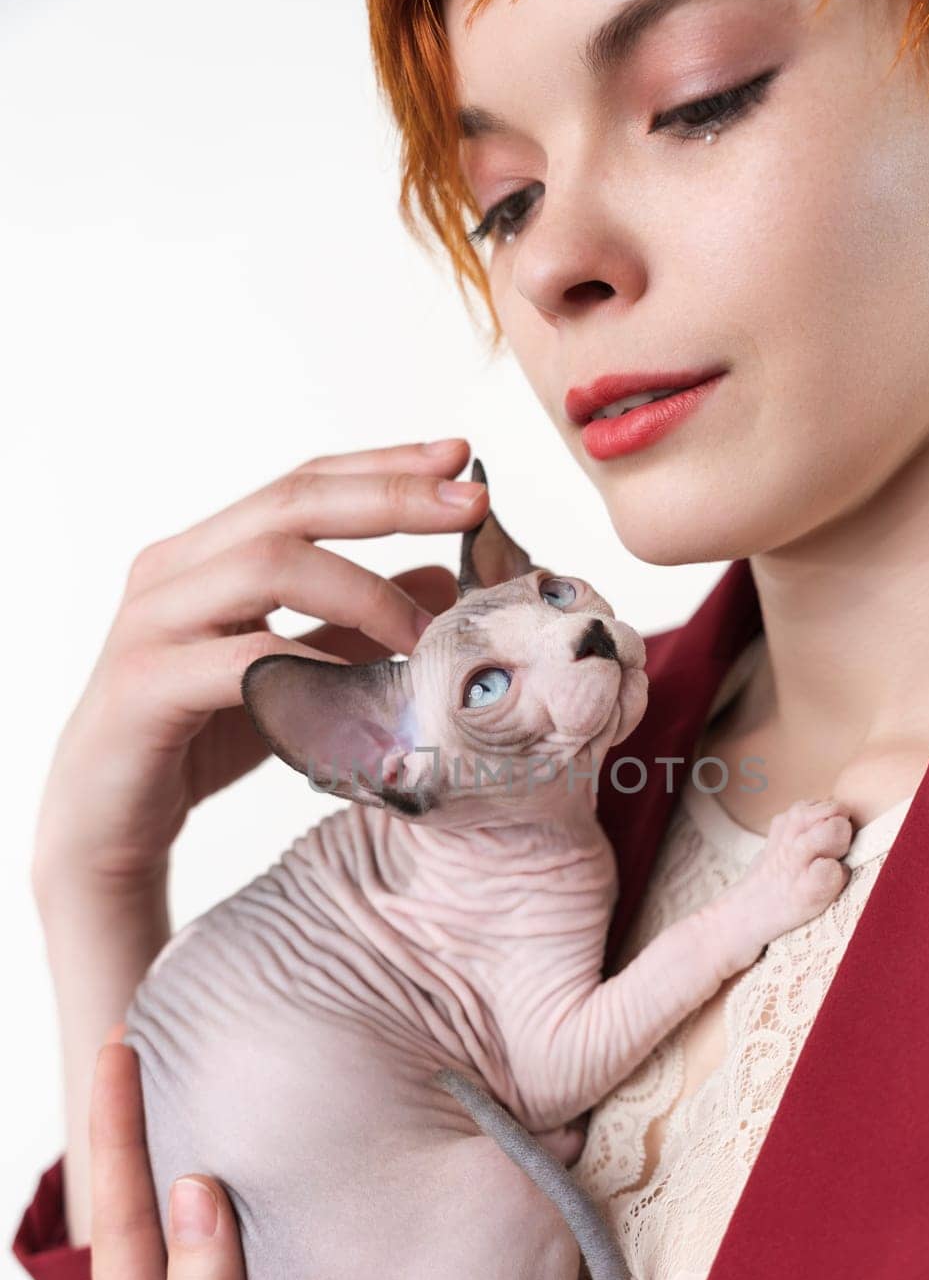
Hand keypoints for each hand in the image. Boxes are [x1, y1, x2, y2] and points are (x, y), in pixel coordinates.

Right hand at [32, 438, 486, 895]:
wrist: (106, 822)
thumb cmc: (199, 740)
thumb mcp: (298, 672)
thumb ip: (357, 626)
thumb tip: (443, 581)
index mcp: (207, 554)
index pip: (303, 485)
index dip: (384, 466)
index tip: (460, 458)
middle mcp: (174, 569)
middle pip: (291, 505)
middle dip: (390, 498)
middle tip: (471, 505)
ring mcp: (154, 621)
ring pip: (267, 564)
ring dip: (365, 591)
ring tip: (428, 634)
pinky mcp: (145, 684)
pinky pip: (242, 657)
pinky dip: (312, 661)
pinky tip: (367, 685)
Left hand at [90, 1031, 408, 1279]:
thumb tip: (192, 1188)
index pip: (123, 1218)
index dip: (119, 1132)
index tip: (119, 1049)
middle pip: (153, 1212)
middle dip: (146, 1129)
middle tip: (155, 1047)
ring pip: (205, 1232)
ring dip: (201, 1157)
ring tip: (212, 1088)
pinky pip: (262, 1265)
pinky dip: (262, 1211)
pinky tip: (283, 1180)